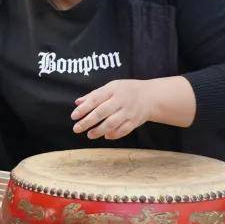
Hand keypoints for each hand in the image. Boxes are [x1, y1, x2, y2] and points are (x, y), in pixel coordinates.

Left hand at [71, 77, 195, 138]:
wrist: (150, 96)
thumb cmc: (126, 90)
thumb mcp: (111, 87)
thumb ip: (94, 95)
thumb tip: (77, 102)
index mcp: (113, 90)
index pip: (95, 99)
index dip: (84, 108)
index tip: (74, 116)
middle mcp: (121, 100)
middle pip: (102, 112)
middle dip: (88, 121)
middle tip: (77, 128)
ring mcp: (129, 112)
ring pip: (112, 123)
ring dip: (99, 130)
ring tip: (89, 135)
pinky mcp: (135, 121)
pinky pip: (124, 130)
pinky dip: (114, 134)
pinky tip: (106, 136)